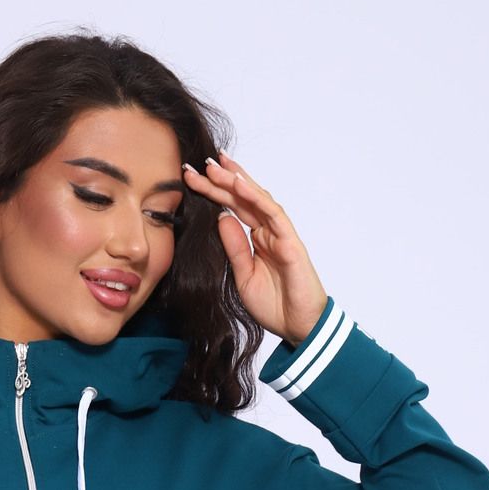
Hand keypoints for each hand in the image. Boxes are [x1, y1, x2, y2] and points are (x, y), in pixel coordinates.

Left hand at [183, 152, 328, 344]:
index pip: (232, 209)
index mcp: (256, 239)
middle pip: (241, 198)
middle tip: (197, 163)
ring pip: (256, 199)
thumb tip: (221, 217)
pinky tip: (238, 184)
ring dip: (235, 180)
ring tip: (215, 165)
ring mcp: (280, 234)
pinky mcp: (290, 241)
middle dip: (220, 180)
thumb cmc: (274, 305)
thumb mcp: (242, 276)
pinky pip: (271, 213)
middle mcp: (268, 231)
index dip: (213, 192)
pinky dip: (254, 197)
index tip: (191, 178)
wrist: (298, 326)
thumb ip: (234, 247)